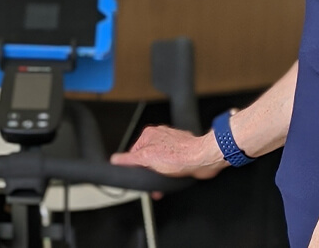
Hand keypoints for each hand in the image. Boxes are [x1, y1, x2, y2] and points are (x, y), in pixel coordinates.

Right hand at [111, 126, 228, 179]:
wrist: (203, 159)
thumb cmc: (180, 156)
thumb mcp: (146, 159)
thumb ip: (128, 160)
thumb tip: (115, 160)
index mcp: (149, 134)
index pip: (133, 153)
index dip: (135, 167)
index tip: (138, 176)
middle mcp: (160, 136)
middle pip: (146, 158)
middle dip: (148, 172)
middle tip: (151, 183)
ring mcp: (172, 144)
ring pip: (159, 163)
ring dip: (159, 175)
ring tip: (162, 183)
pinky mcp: (182, 153)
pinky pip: (171, 165)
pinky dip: (170, 174)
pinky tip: (172, 178)